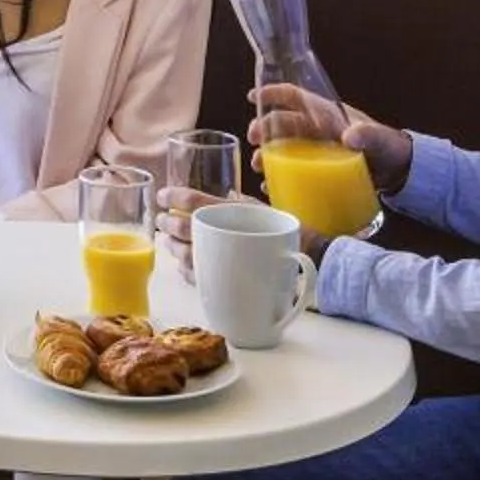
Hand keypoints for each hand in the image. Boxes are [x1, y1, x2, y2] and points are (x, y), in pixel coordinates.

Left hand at [155, 186, 336, 275]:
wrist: (318, 263)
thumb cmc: (295, 235)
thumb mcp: (268, 211)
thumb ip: (245, 204)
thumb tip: (227, 194)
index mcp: (237, 213)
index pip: (196, 201)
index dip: (176, 197)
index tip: (163, 195)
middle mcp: (230, 236)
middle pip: (187, 228)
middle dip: (170, 224)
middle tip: (162, 220)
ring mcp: (228, 263)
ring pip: (187, 255)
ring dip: (173, 247)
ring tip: (167, 241)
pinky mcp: (230, 285)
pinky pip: (199, 278)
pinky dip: (187, 270)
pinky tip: (182, 265)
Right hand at [248, 83, 413, 198]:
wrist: (397, 170)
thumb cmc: (387, 147)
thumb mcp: (379, 139)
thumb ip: (366, 135)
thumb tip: (349, 136)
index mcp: (327, 114)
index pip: (295, 96)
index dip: (273, 93)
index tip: (253, 96)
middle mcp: (316, 129)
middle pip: (282, 123)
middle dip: (262, 128)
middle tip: (252, 139)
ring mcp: (315, 150)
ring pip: (282, 148)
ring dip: (267, 155)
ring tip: (258, 166)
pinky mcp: (316, 170)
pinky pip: (292, 171)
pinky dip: (280, 178)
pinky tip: (271, 187)